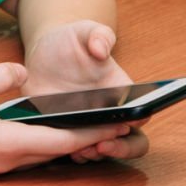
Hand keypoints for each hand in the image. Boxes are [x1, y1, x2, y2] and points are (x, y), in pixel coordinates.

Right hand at [0, 62, 148, 175]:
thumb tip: (22, 73)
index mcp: (4, 143)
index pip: (61, 141)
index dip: (92, 133)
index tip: (120, 125)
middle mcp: (4, 161)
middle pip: (55, 152)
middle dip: (86, 139)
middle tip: (116, 123)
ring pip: (39, 154)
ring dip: (65, 143)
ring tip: (90, 125)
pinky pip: (23, 154)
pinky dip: (43, 143)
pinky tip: (48, 129)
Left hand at [22, 22, 149, 161]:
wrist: (43, 52)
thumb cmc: (72, 41)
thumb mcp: (84, 31)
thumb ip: (98, 34)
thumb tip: (101, 49)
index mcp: (122, 91)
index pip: (142, 114)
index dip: (136, 123)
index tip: (122, 123)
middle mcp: (109, 112)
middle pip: (129, 142)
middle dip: (120, 150)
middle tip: (101, 146)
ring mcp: (88, 125)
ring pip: (101, 151)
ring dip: (93, 155)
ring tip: (80, 149)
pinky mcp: (65, 130)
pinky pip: (73, 151)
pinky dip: (70, 153)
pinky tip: (59, 146)